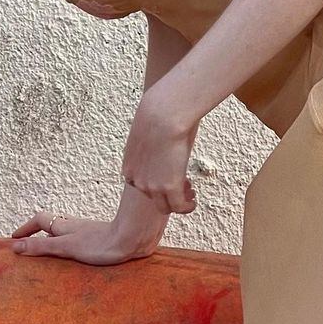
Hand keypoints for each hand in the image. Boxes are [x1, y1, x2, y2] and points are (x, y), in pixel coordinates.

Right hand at [10, 212, 136, 264]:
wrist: (132, 240)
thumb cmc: (100, 243)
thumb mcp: (66, 247)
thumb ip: (42, 246)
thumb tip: (16, 246)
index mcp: (64, 226)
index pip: (39, 220)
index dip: (26, 228)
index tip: (14, 239)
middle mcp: (74, 226)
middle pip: (51, 225)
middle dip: (38, 234)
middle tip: (28, 247)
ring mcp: (87, 233)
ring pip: (65, 233)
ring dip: (54, 241)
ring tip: (47, 256)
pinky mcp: (99, 241)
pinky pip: (77, 241)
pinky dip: (68, 247)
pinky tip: (74, 260)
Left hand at [120, 87, 197, 214]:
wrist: (162, 115)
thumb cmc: (158, 116)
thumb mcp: (148, 135)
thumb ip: (152, 144)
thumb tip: (162, 138)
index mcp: (129, 166)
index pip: (140, 184)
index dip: (156, 182)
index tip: (169, 174)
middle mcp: (136, 180)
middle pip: (152, 197)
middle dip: (167, 193)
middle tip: (183, 186)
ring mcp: (151, 186)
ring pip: (165, 207)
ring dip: (178, 202)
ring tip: (190, 195)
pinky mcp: (168, 188)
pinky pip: (178, 208)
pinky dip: (187, 207)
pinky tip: (193, 201)